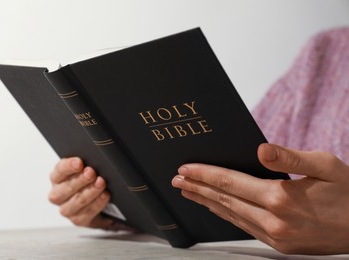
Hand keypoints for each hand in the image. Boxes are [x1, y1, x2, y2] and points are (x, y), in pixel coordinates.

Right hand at [48, 157, 112, 228]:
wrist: (103, 204)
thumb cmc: (90, 181)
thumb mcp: (86, 169)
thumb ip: (85, 163)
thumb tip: (94, 155)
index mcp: (57, 178)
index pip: (59, 170)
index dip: (69, 166)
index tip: (79, 162)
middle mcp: (58, 195)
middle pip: (66, 188)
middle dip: (81, 179)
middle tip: (91, 172)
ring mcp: (67, 209)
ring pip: (77, 201)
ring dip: (91, 191)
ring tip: (101, 183)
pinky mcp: (78, 220)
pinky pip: (88, 213)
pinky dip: (98, 203)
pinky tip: (105, 195)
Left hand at [172, 143, 348, 254]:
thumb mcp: (326, 166)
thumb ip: (289, 157)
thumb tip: (260, 150)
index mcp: (281, 198)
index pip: (231, 183)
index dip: (205, 174)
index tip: (185, 169)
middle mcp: (274, 221)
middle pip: (225, 200)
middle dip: (198, 187)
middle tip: (177, 179)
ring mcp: (276, 236)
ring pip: (231, 216)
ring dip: (207, 202)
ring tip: (188, 192)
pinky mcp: (280, 245)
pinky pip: (244, 227)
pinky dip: (226, 215)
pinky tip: (216, 207)